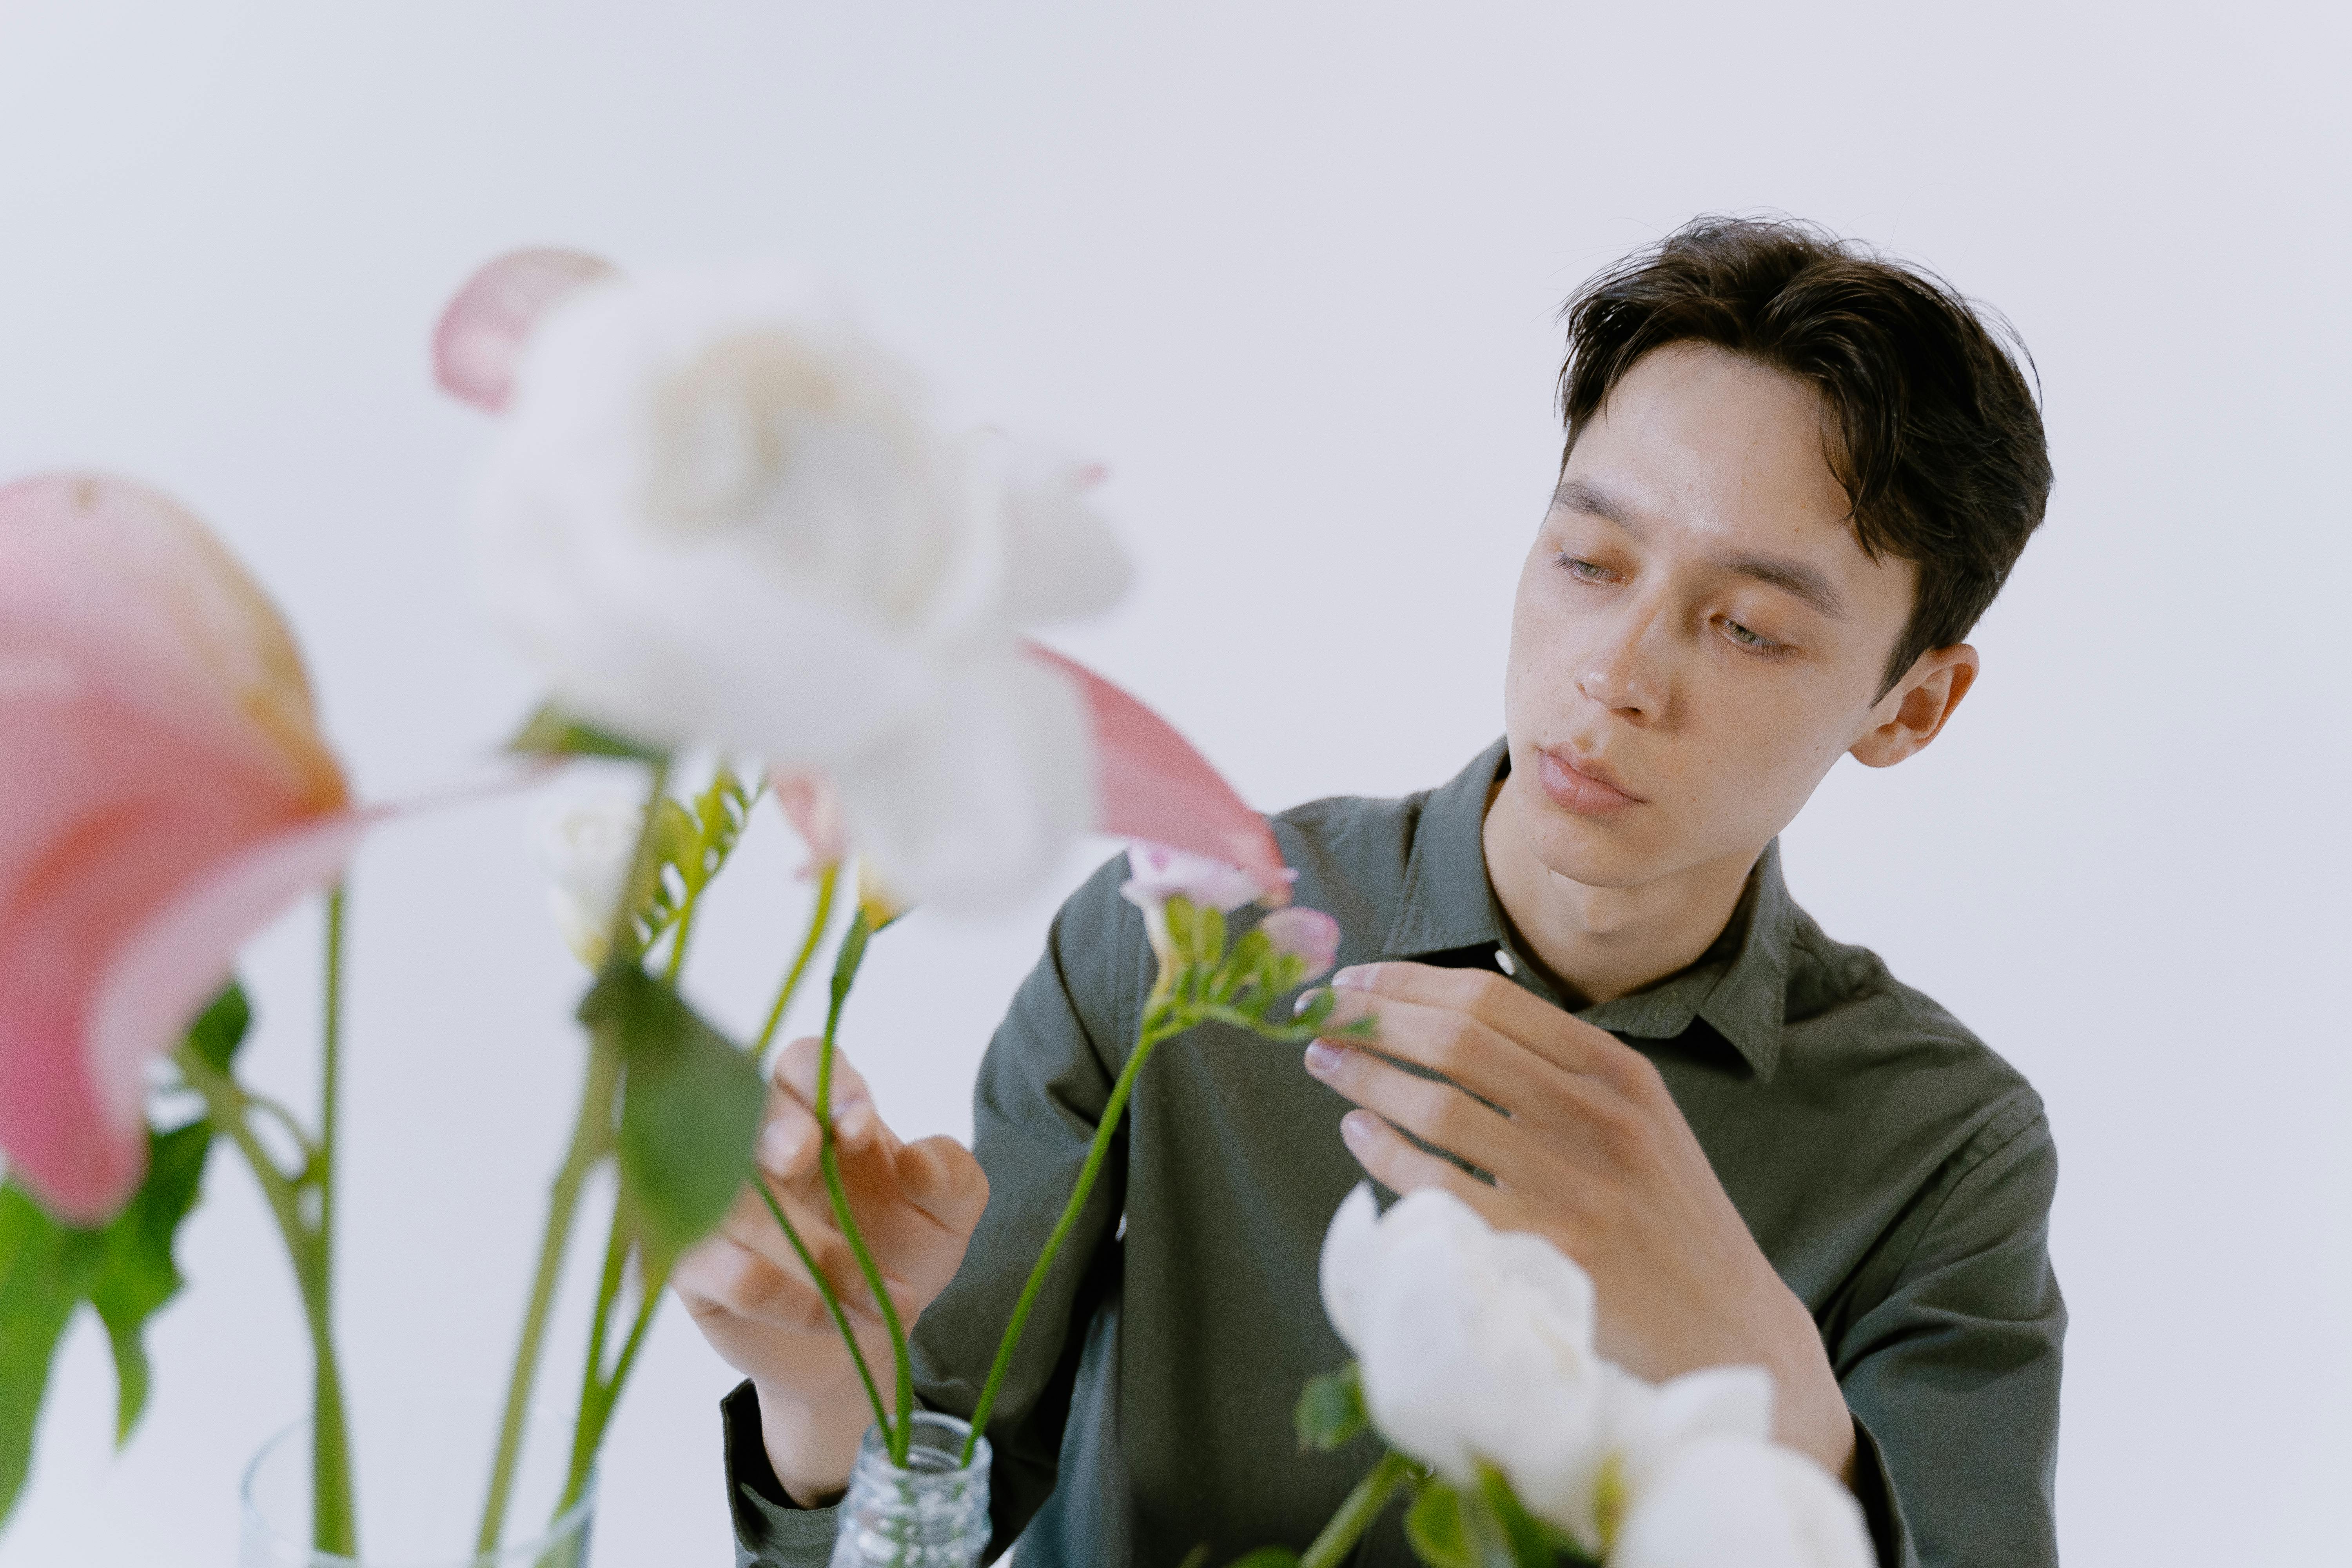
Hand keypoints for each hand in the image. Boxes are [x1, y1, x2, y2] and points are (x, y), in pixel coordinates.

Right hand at [672, 1037, 987, 1504]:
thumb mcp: (948, 1216)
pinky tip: (836, 1317)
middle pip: (744, 1113)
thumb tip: (918, 1159)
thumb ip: (952, 1177)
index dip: (825, 1085)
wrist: (863, 1342)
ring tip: (881, 1294)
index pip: (805, 1064)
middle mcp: (758, 1147)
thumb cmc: (898, 1255)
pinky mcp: (696, 1267)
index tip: (860, 1128)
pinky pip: (726, 1270)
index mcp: (820, 1113)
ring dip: (812, 1249)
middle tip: (804, 1154)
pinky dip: (789, 1296)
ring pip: (736, 1202)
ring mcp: (717, 1204)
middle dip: (774, 1128)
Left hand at [1301, 962, 1855, 1481]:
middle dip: (1373, 1019)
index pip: (1491, 999)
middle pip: (1457, 1040)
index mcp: (1618, 1073)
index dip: (1408, 983)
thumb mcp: (1639, 1123)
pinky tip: (1358, 1133)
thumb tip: (1445, 1023)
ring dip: (1365, 1077)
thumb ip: (1561, 1072)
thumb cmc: (1666, 1221)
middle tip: (1318, 1016)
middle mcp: (1598, 1117)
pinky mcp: (1545, 1250)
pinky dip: (1385, 1153)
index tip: (1354, 982)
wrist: (1726, 1329)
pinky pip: (1438, 1187)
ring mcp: (1572, 1185)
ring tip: (1324, 1062)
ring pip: (1439, 1107)